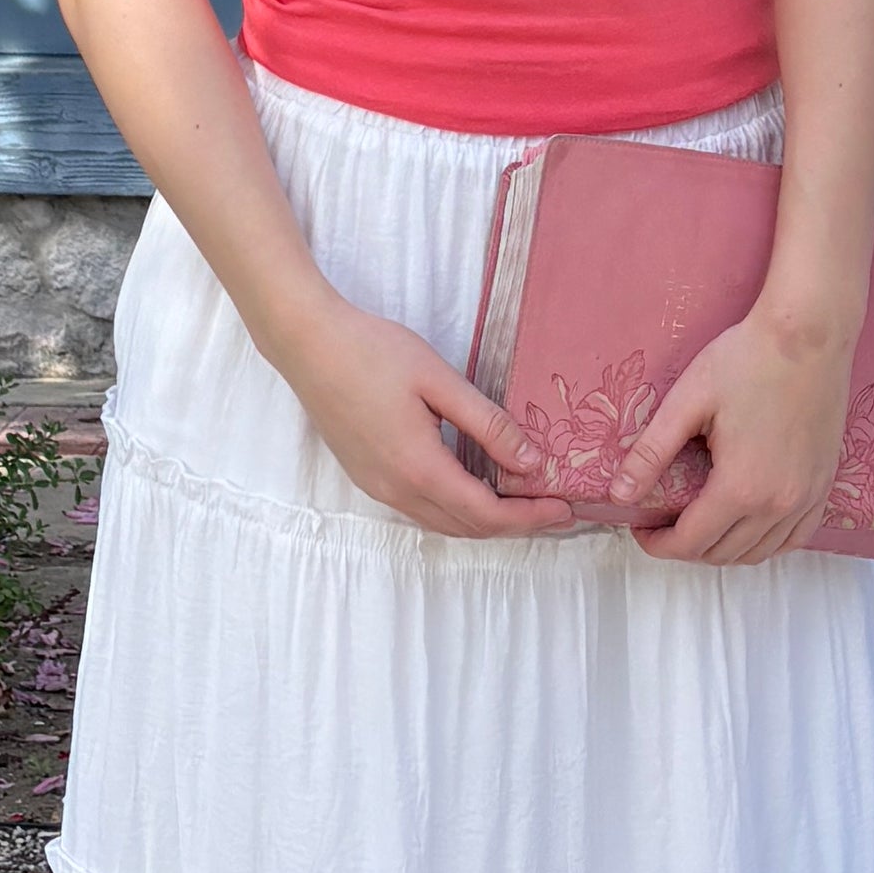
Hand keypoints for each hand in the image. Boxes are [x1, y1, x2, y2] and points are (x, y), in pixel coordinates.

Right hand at [273, 296, 575, 538]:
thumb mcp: (439, 380)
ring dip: (485, 520)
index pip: (486, 512)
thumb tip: (531, 462)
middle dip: (515, 524)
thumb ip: (487, 424)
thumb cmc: (373, 352)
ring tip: (523, 502)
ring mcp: (377, 487)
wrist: (307, 345)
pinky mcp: (367, 477)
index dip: (530, 516)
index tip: (566, 509)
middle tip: (554, 509)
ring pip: (443, 523)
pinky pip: (422, 510)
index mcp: (419, 467)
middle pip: (467, 527)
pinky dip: (456, 510)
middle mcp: (396, 489)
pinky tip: (475, 488)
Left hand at [615, 306, 853, 565]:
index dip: (657, 544)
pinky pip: (795, 538)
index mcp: (740, 487)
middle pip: (722, 554)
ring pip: (758, 553)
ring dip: (723, 548)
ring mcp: (807, 497)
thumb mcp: (687, 401)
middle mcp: (778, 504)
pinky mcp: (824, 485)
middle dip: (685, 546)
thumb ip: (651, 453)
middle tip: (663, 521)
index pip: (690, 543)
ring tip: (700, 521)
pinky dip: (765, 542)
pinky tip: (747, 523)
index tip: (640, 528)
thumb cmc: (747, 359)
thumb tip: (619, 495)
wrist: (810, 333)